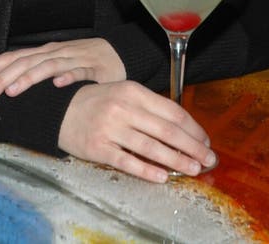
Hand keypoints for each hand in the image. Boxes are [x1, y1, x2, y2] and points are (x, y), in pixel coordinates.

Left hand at [0, 38, 125, 104]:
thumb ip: (34, 75)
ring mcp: (74, 58)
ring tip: (12, 91)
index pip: (11, 58)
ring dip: (29, 78)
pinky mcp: (95, 68)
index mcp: (42, 54)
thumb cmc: (82, 64)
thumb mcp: (54, 67)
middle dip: (2, 79)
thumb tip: (3, 89)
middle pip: (24, 63)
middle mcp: (54, 53)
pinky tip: (57, 84)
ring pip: (47, 66)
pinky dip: (68, 76)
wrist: (118, 54)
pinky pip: (80, 71)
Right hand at [58, 80, 216, 181]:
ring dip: (176, 160)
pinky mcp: (99, 147)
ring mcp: (110, 128)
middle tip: (208, 159)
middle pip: (166, 130)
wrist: (60, 110)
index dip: (192, 128)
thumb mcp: (123, 95)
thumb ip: (149, 108)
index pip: (171, 110)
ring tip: (193, 169)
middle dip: (192, 147)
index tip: (206, 140)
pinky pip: (128, 162)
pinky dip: (147, 170)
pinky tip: (162, 177)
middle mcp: (123, 108)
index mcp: (133, 91)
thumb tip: (182, 129)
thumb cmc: (98, 103)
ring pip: (151, 147)